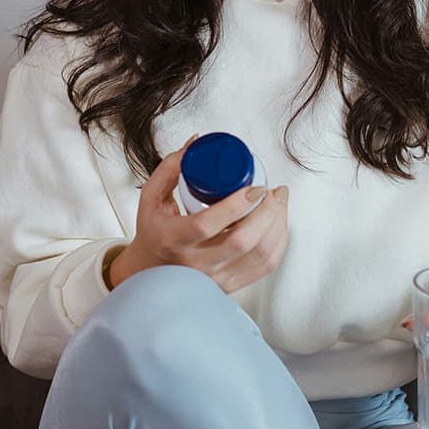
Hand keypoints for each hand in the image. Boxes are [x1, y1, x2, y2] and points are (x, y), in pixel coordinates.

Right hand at [114, 134, 289, 293]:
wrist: (150, 270)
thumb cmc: (153, 231)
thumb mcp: (151, 196)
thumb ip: (171, 167)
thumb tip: (197, 142)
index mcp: (173, 239)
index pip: (207, 223)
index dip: (237, 204)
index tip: (256, 186)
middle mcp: (194, 263)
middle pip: (242, 241)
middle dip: (268, 212)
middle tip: (274, 191)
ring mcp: (214, 278)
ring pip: (260, 255)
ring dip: (278, 225)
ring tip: (279, 202)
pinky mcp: (229, 285)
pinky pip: (265, 266)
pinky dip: (278, 242)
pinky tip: (278, 223)